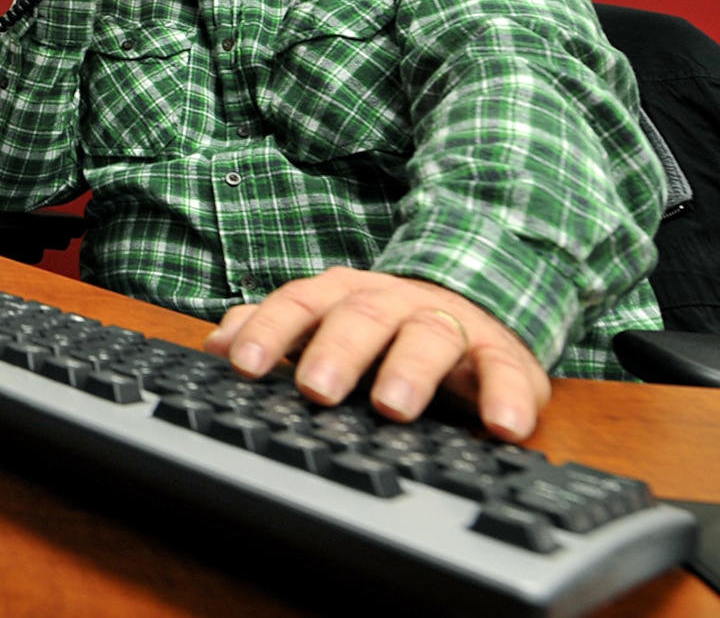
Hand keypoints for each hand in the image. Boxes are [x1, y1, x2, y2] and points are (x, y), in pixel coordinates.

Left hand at [202, 267, 551, 442]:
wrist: (467, 307)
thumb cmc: (379, 327)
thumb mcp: (322, 323)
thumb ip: (272, 332)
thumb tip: (214, 344)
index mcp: (340, 295)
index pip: (297, 306)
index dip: (270, 333)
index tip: (243, 367)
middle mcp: (390, 301)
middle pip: (361, 316)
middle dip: (336, 351)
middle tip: (316, 389)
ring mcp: (446, 323)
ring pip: (428, 336)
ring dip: (409, 370)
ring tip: (392, 406)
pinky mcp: (499, 353)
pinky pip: (505, 370)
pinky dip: (506, 396)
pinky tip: (503, 426)